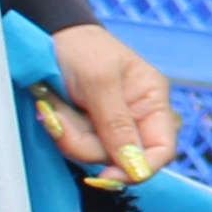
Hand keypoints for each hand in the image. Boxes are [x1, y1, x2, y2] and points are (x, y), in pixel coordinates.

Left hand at [46, 24, 176, 180]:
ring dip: (70, 136)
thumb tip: (135, 168)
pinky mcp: (89, 130)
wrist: (49, 35)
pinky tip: (54, 113)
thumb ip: (117, 125)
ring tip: (54, 108)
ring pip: (96, 155)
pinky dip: (63, 133)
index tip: (107, 175)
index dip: (139, 169)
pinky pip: (79, 147)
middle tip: (60, 119)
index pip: (162, 150)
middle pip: (122, 159)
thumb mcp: (99, 82)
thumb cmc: (81, 49)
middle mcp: (138, 117)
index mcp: (153, 100)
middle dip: (87, 144)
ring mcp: (112, 126)